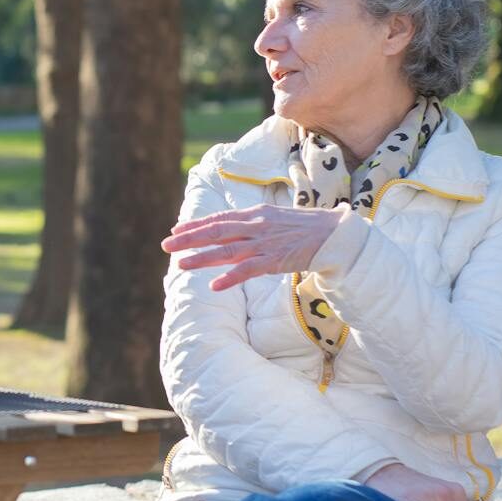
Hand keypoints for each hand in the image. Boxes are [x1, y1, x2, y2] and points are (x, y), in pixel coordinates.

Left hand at [160, 204, 342, 290]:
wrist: (335, 234)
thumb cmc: (306, 227)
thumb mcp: (276, 219)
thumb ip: (254, 224)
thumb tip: (235, 230)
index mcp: (256, 214)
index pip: (219, 218)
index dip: (196, 224)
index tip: (175, 229)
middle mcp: (256, 226)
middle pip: (216, 232)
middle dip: (189, 239)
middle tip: (166, 245)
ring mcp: (265, 244)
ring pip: (226, 251)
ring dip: (201, 258)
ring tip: (180, 265)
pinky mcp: (275, 260)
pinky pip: (248, 270)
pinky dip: (230, 278)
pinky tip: (214, 286)